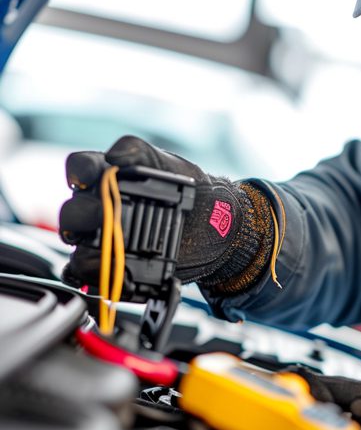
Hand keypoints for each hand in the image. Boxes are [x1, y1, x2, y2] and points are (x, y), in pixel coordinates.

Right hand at [59, 135, 273, 295]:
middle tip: (104, 216)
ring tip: (112, 249)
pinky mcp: (116, 266)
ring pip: (77, 248)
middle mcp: (99, 208)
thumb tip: (113, 155)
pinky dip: (100, 278)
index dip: (78, 172)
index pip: (80, 169)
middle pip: (72, 213)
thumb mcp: (171, 165)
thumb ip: (139, 151)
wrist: (219, 226)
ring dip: (88, 250)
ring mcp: (105, 239)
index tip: (87, 178)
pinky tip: (123, 275)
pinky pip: (94, 276)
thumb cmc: (192, 191)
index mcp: (107, 177)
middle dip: (82, 215)